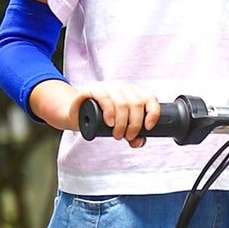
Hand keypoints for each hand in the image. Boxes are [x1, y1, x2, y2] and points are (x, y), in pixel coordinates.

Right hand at [31, 79, 160, 145]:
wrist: (76, 115)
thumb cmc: (99, 119)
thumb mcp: (118, 128)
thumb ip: (132, 135)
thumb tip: (140, 141)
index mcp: (132, 93)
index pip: (149, 98)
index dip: (152, 113)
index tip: (148, 128)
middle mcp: (121, 87)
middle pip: (136, 103)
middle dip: (134, 124)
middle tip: (126, 136)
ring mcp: (106, 86)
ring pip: (122, 102)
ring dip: (122, 122)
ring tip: (116, 134)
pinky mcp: (91, 89)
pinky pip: (104, 96)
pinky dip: (110, 111)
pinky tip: (109, 122)